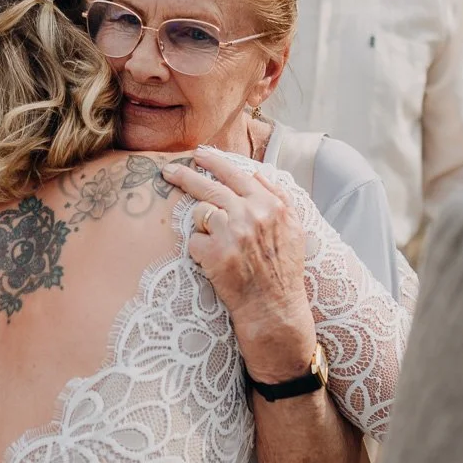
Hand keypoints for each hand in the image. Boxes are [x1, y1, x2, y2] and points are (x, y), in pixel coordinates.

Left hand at [161, 150, 316, 381]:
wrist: (274, 308)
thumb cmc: (283, 270)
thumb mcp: (294, 229)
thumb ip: (278, 198)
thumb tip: (257, 173)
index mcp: (272, 204)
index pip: (238, 173)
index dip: (215, 161)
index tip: (200, 154)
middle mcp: (252, 213)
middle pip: (209, 185)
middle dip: (185, 175)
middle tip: (168, 170)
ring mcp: (232, 232)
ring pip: (199, 213)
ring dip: (202, 228)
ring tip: (215, 244)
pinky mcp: (214, 253)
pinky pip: (194, 242)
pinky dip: (199, 252)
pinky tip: (215, 264)